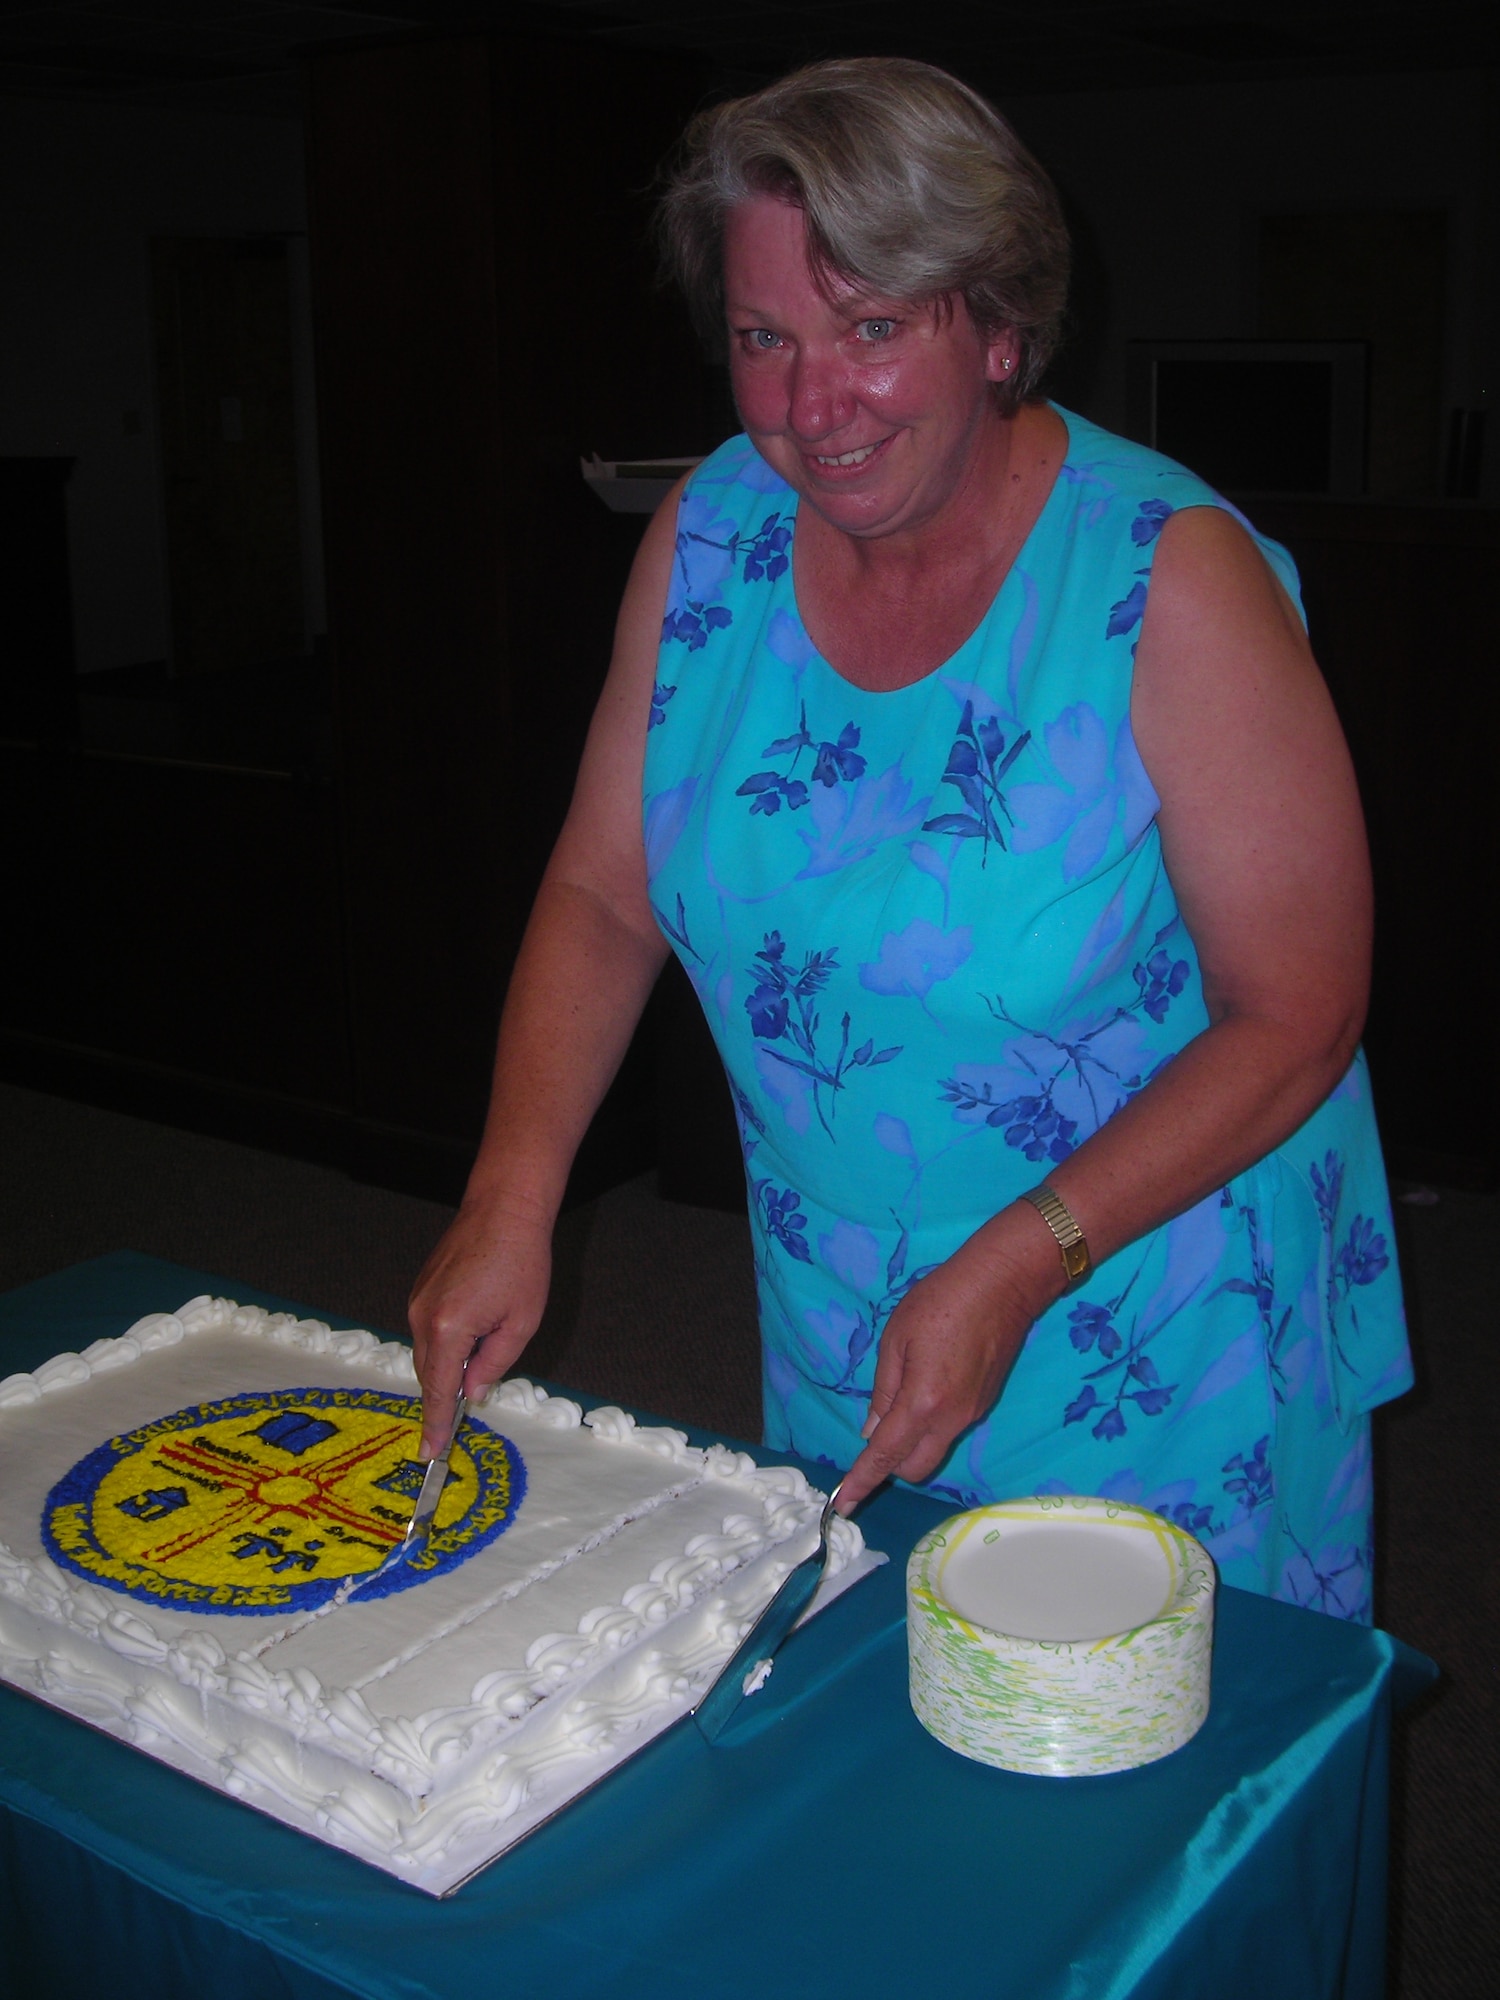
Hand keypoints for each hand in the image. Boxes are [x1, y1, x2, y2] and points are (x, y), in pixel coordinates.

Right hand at [407, 1193, 551, 1455]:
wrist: (503, 1208)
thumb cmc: (521, 1262)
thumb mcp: (520, 1323)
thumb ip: (493, 1364)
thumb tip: (472, 1392)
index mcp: (449, 1329)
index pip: (438, 1390)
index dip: (435, 1424)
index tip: (429, 1454)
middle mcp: (423, 1316)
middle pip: (428, 1373)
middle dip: (443, 1396)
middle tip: (458, 1420)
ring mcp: (417, 1301)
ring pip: (426, 1352)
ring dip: (446, 1366)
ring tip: (476, 1364)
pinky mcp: (420, 1289)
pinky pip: (427, 1330)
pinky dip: (443, 1344)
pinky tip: (470, 1336)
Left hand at [835, 1204, 1062, 1512]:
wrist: (1004, 1284)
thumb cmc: (942, 1300)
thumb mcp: (897, 1337)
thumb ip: (883, 1390)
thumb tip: (872, 1432)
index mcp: (922, 1403)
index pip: (886, 1456)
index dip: (862, 1481)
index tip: (842, 1504)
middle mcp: (951, 1419)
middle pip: (915, 1468)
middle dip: (890, 1464)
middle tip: (874, 1433)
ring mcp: (972, 1414)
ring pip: (934, 1450)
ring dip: (912, 1442)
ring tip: (903, 1395)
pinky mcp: (984, 1404)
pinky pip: (950, 1429)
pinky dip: (931, 1423)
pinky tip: (928, 1382)